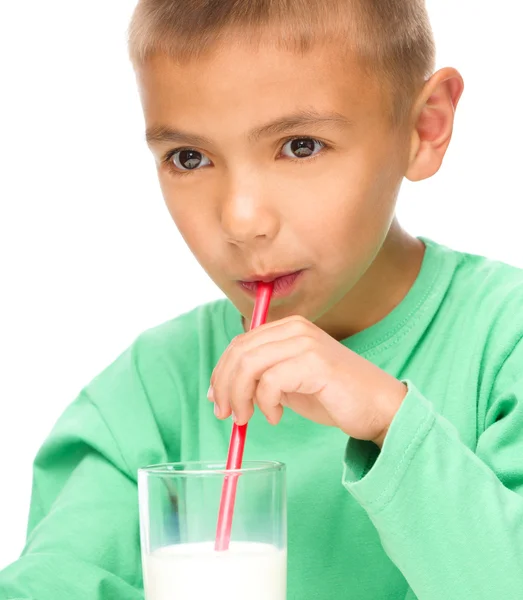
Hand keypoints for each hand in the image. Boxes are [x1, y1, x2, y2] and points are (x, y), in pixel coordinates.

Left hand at [209, 315, 406, 446]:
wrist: (378, 407)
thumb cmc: (333, 396)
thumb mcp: (288, 381)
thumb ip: (260, 377)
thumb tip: (221, 389)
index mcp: (287, 327)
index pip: (239, 343)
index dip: (221, 372)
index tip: (216, 399)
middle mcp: (295, 328)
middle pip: (239, 352)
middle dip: (225, 386)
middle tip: (226, 415)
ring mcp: (305, 343)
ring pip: (249, 365)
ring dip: (240, 397)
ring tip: (248, 419)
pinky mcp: (314, 362)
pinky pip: (271, 381)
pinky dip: (265, 403)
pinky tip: (276, 416)